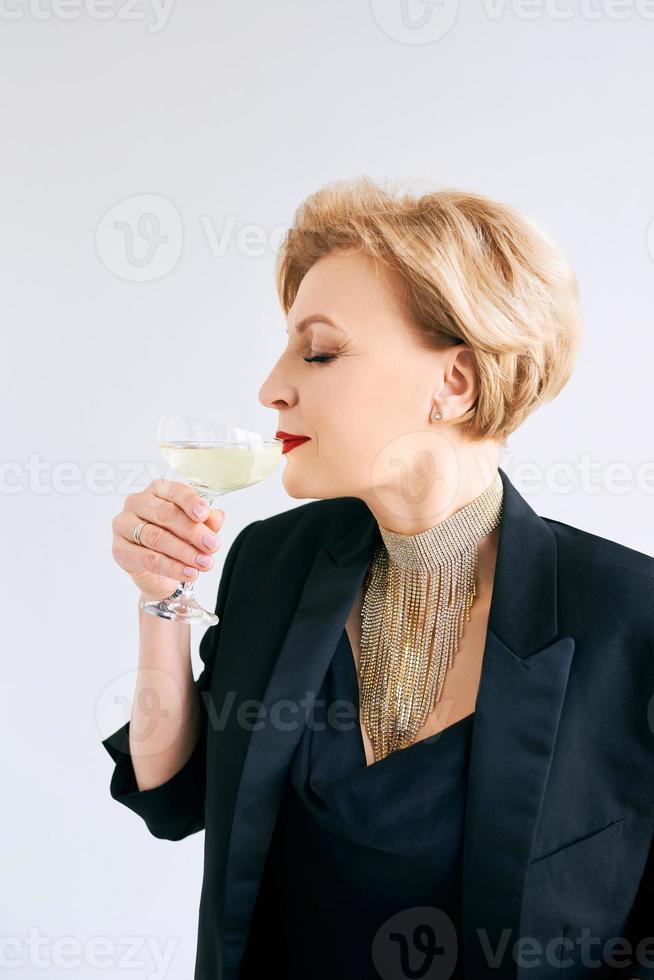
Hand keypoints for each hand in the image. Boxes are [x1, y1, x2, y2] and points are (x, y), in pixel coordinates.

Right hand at [111, 478, 224, 600]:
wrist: (160, 573)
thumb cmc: (178, 539)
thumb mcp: (197, 529)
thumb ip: (207, 521)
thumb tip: (217, 516)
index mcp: (158, 490)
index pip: (175, 491)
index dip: (191, 502)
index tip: (204, 514)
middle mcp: (137, 502)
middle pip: (166, 515)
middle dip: (193, 532)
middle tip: (212, 545)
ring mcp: (124, 525)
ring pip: (157, 538)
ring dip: (184, 552)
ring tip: (205, 563)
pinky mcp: (120, 549)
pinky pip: (148, 559)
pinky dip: (171, 567)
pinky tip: (189, 573)